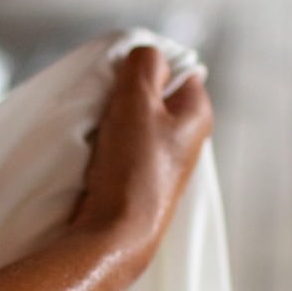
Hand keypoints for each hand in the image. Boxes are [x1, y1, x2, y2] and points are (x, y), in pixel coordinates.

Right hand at [67, 43, 212, 271]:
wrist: (114, 236)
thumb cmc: (132, 168)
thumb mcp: (137, 100)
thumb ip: (143, 65)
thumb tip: (146, 54)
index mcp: (197, 114)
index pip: (177, 69)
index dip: (146, 67)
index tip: (120, 78)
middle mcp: (186, 140)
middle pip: (152, 96)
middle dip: (124, 94)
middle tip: (104, 102)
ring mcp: (163, 164)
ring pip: (133, 123)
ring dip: (111, 121)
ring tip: (97, 130)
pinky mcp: (139, 184)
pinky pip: (121, 150)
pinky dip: (105, 146)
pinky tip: (93, 154)